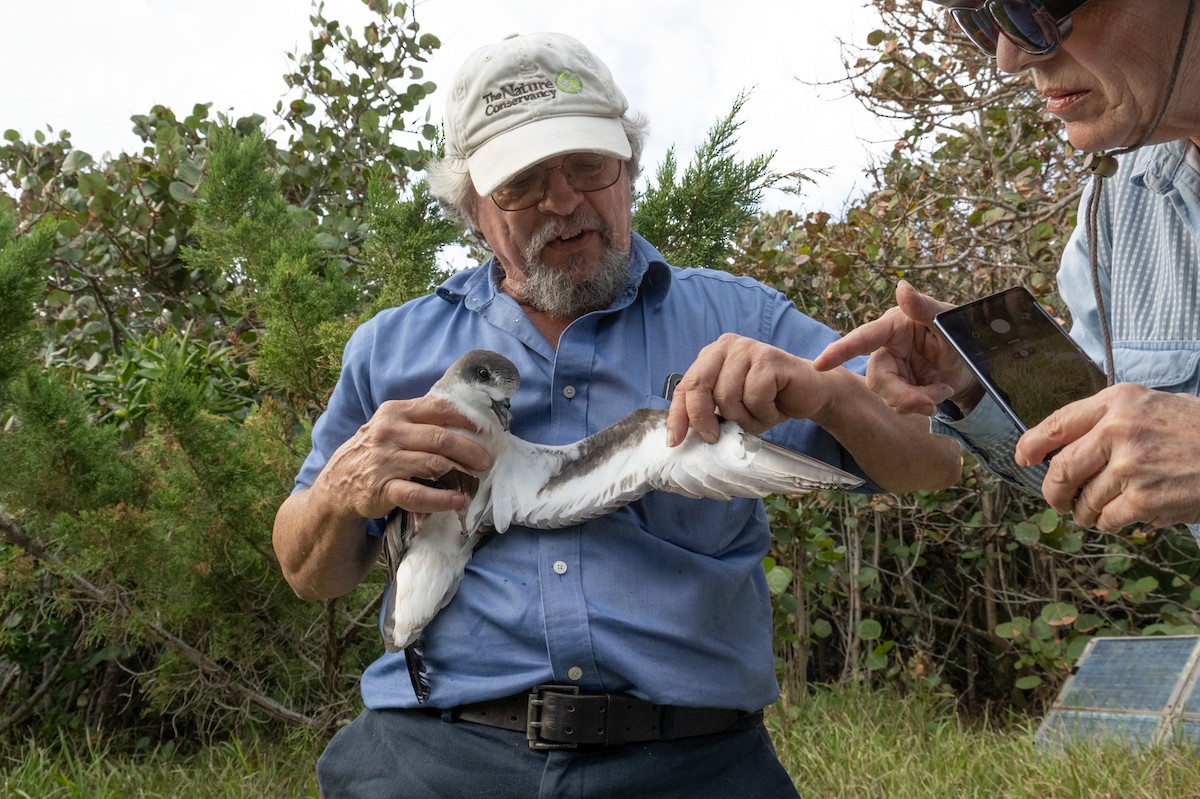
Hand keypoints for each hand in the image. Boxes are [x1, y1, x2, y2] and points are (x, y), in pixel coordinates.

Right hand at [313, 396, 494, 520]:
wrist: (337, 484)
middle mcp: (389, 432)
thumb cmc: (374, 453)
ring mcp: (385, 461)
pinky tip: (457, 501)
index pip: (438, 407)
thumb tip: (465, 422)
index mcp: (395, 412)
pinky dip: (441, 499)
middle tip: (486, 461)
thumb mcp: (390, 427)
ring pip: (433, 464)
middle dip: (470, 450)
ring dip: (461, 474)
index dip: (466, 418)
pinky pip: (417, 494)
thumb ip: (419, 421)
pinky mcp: (382, 488)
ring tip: (476, 482)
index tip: (485, 429)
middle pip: (441, 437)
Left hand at [666, 334, 826, 445]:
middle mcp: (727, 346)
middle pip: (699, 386)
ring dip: (745, 417)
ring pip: (728, 396)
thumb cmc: (770, 400)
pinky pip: (755, 396)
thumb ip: (708, 411)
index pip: (685, 385)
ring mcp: (748, 349)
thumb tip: (678, 437)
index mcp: (712, 355)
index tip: (674, 442)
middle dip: (702, 418)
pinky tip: (776, 407)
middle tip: (713, 438)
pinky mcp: (769, 358)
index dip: (678, 415)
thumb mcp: (732, 407)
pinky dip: (765, 412)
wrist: (812, 392)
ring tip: (761, 413)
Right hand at [813, 281, 980, 415]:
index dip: (840, 351)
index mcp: (893, 326)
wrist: (974, 364)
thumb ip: (924, 307)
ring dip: (915, 401)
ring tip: (941, 392)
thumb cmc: (961, 333)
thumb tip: (902, 288)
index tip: (819, 364)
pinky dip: (919, 405)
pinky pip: (898, 405)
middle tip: (931, 400)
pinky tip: (936, 395)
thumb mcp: (947, 320)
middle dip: (902, 395)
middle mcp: (886, 348)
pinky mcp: (898, 388)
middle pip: (877, 378)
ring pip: (887, 396)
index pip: (863, 338)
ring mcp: (892, 370)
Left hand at [1016, 384, 1199, 531]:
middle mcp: (1118, 430)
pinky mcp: (1144, 499)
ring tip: (1097, 511)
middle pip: (1060, 469)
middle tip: (1057, 501)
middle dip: (1053, 492)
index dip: (1031, 444)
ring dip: (1085, 512)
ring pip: (1083, 500)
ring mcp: (1130, 466)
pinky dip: (1108, 524)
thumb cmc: (1197, 431)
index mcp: (1117, 402)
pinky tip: (1122, 518)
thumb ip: (1109, 421)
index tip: (1022, 458)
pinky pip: (1106, 520)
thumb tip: (1062, 447)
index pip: (1057, 423)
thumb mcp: (1152, 407)